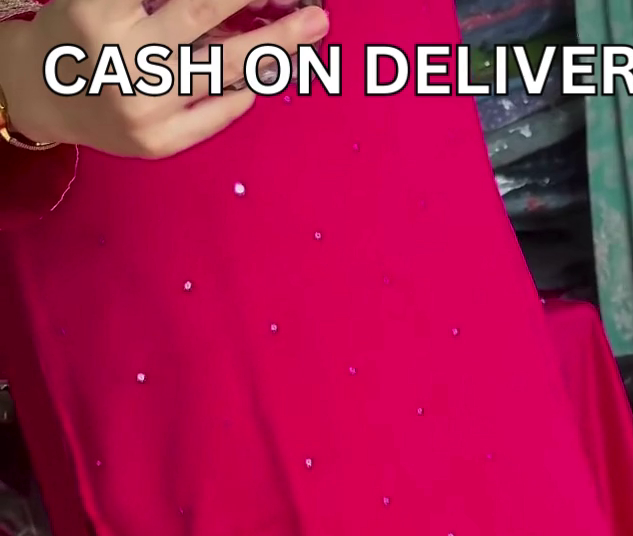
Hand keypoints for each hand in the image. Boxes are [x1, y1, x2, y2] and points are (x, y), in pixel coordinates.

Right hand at [0, 0, 329, 154]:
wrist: (41, 95)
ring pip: (220, 69)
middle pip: (204, 13)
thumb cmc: (80, 28)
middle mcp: (122, 57)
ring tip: (311, 29)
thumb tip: (240, 4)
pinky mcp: (155, 145)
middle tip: (312, 3)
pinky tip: (259, 80)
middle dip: (258, 1)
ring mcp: (142, 107)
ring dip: (273, 47)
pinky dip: (239, 94)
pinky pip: (212, 116)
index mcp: (101, 9)